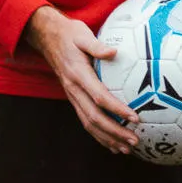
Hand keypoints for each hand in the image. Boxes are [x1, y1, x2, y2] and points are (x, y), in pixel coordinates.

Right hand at [23, 5, 139, 154]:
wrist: (47, 37)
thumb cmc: (69, 34)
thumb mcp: (82, 34)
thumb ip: (97, 45)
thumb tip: (114, 51)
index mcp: (78, 75)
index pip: (99, 97)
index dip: (117, 109)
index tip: (134, 117)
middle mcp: (74, 90)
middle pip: (94, 117)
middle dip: (115, 132)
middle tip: (134, 140)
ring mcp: (72, 96)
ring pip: (89, 124)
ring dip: (107, 138)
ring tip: (126, 149)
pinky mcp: (73, 98)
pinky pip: (85, 120)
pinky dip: (98, 135)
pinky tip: (112, 144)